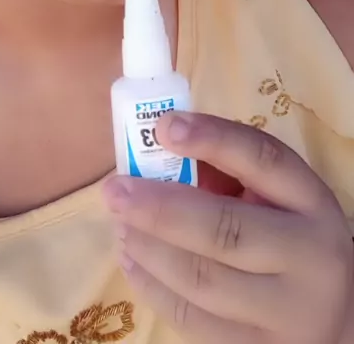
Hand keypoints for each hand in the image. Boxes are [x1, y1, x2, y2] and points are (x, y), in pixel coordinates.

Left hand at [103, 112, 352, 342]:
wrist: (335, 316)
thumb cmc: (290, 236)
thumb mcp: (277, 195)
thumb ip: (226, 172)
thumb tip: (159, 155)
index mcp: (312, 203)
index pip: (264, 160)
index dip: (213, 139)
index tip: (164, 126)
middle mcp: (307, 258)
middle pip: (225, 230)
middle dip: (159, 207)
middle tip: (115, 189)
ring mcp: (285, 315)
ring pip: (201, 280)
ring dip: (148, 247)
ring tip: (120, 221)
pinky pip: (191, 321)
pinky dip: (151, 286)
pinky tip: (131, 258)